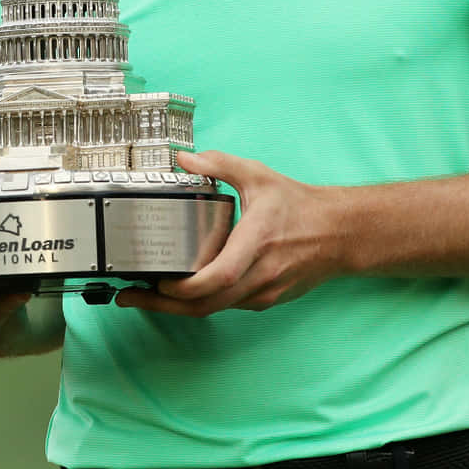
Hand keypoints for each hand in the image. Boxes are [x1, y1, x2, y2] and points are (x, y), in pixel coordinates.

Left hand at [115, 149, 344, 315]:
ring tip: (144, 295)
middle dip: (162, 305)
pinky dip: (201, 302)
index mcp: (256, 243)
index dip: (184, 287)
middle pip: (205, 305)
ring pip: (214, 309)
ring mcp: (263, 292)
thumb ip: (219, 164)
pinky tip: (180, 292)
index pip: (218, 278)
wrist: (340, 234)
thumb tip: (184, 158)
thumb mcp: (258, 176)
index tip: (156, 280)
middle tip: (128, 296)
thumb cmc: (299, 206)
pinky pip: (226, 306)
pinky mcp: (265, 300)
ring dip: (178, 307)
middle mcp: (259, 275)